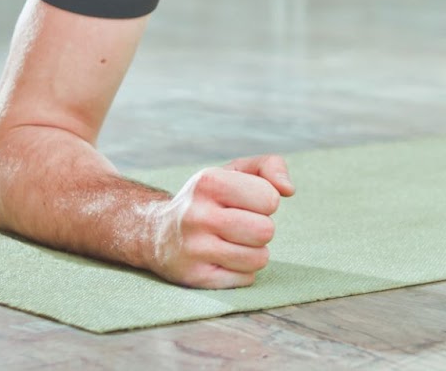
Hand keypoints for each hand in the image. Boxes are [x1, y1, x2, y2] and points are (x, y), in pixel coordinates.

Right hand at [150, 154, 294, 288]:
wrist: (156, 233)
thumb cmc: (208, 199)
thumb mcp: (234, 171)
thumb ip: (269, 166)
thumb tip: (289, 189)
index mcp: (208, 182)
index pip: (269, 198)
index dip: (266, 201)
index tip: (246, 202)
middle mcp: (197, 215)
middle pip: (265, 231)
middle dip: (262, 228)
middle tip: (242, 225)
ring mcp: (193, 249)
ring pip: (258, 258)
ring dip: (254, 251)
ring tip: (233, 242)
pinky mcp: (194, 278)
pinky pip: (245, 279)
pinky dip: (243, 271)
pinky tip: (223, 259)